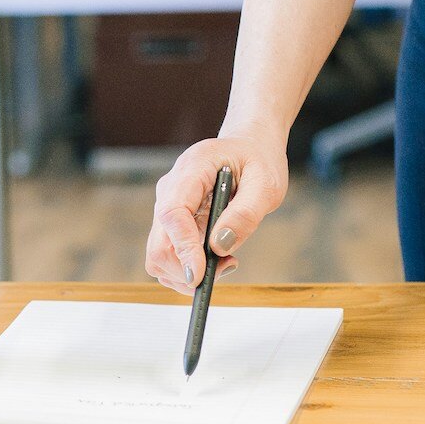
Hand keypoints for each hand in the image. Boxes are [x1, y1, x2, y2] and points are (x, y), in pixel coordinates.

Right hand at [144, 134, 289, 295]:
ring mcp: (166, 208)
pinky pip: (169, 257)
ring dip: (190, 272)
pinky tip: (218, 256)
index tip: (199, 275)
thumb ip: (245, 213)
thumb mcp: (266, 184)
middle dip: (188, 269)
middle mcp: (169, 190)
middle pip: (159, 244)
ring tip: (227, 260)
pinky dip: (190, 268)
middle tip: (229, 265)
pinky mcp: (171, 224)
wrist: (247, 148)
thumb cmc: (257, 161)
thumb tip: (220, 246)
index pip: (173, 213)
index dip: (183, 248)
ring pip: (160, 257)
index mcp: (191, 170)